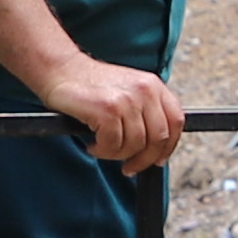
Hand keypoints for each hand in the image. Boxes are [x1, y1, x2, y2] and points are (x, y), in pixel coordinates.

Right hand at [44, 55, 185, 172]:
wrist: (62, 70)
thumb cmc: (92, 85)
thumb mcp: (128, 90)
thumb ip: (145, 111)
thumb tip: (155, 149)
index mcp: (153, 85)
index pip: (176, 121)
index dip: (168, 146)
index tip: (157, 160)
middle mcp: (144, 91)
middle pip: (158, 139)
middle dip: (143, 160)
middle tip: (129, 167)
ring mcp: (127, 100)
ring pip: (135, 145)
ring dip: (116, 155)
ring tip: (102, 147)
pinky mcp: (107, 110)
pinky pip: (113, 145)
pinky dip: (102, 151)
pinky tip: (93, 144)